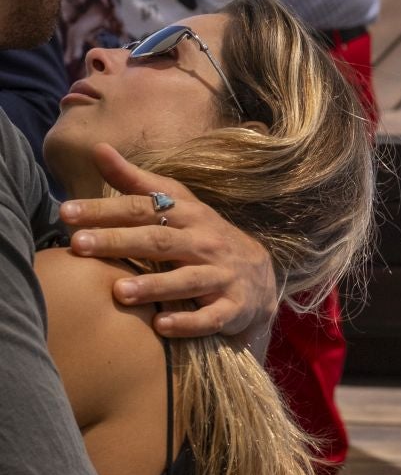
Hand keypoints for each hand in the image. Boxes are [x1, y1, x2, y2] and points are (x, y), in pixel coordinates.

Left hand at [60, 143, 277, 344]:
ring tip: (118, 292)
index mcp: (189, 216)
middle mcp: (205, 242)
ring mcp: (221, 275)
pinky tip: (160, 325)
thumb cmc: (205, 239)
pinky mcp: (232, 307)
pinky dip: (187, 321)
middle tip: (79, 244)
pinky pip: (210, 317)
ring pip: (187, 279)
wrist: (259, 278)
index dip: (106, 209)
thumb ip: (138, 183)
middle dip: (119, 241)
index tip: (66, 212)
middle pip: (161, 240)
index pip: (145, 207)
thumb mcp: (179, 206)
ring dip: (154, 284)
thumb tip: (99, 149)